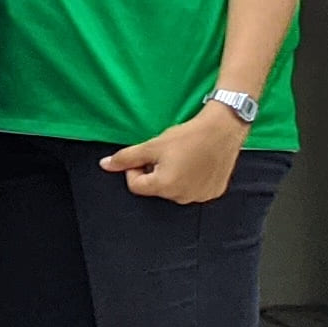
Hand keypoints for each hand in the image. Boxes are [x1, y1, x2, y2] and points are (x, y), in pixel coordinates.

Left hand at [102, 103, 247, 205]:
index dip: (135, 169)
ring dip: (173, 177)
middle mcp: (182, 197)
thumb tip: (104, 166)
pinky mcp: (214, 192)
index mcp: (164, 186)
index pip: (136, 185)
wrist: (223, 129)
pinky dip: (191, 179)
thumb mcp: (152, 145)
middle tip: (167, 155)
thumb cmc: (186, 136)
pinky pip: (194, 190)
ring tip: (183, 158)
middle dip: (155, 173)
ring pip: (174, 190)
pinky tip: (197, 163)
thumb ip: (126, 158)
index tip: (147, 156)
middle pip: (155, 189)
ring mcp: (200, 197)